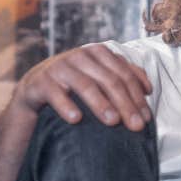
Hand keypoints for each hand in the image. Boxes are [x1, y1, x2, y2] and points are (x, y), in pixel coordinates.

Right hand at [11, 43, 152, 129]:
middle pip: (109, 80)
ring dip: (100, 104)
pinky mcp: (37, 82)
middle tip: (136, 126)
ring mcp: (57, 67)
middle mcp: (78, 56)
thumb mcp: (98, 83)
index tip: (147, 119)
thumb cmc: (72, 91)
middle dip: (126, 104)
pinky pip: (54, 93)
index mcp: (96, 53)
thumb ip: (122, 79)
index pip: (124, 74)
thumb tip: (147, 89)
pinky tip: (76, 119)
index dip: (137, 96)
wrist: (33, 96)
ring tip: (113, 122)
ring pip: (85, 84)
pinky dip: (66, 105)